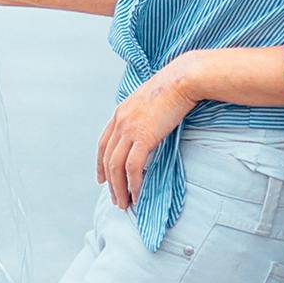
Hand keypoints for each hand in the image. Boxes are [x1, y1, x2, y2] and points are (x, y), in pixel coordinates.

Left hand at [96, 62, 198, 209]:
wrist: (183, 79)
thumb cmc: (175, 86)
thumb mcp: (150, 99)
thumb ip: (144, 115)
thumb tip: (149, 129)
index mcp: (120, 112)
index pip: (104, 143)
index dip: (101, 164)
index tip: (102, 179)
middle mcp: (120, 121)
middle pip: (107, 159)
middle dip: (110, 182)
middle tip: (117, 199)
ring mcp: (130, 129)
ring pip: (116, 167)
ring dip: (119, 188)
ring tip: (125, 203)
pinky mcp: (143, 137)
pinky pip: (133, 167)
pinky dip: (133, 183)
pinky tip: (137, 194)